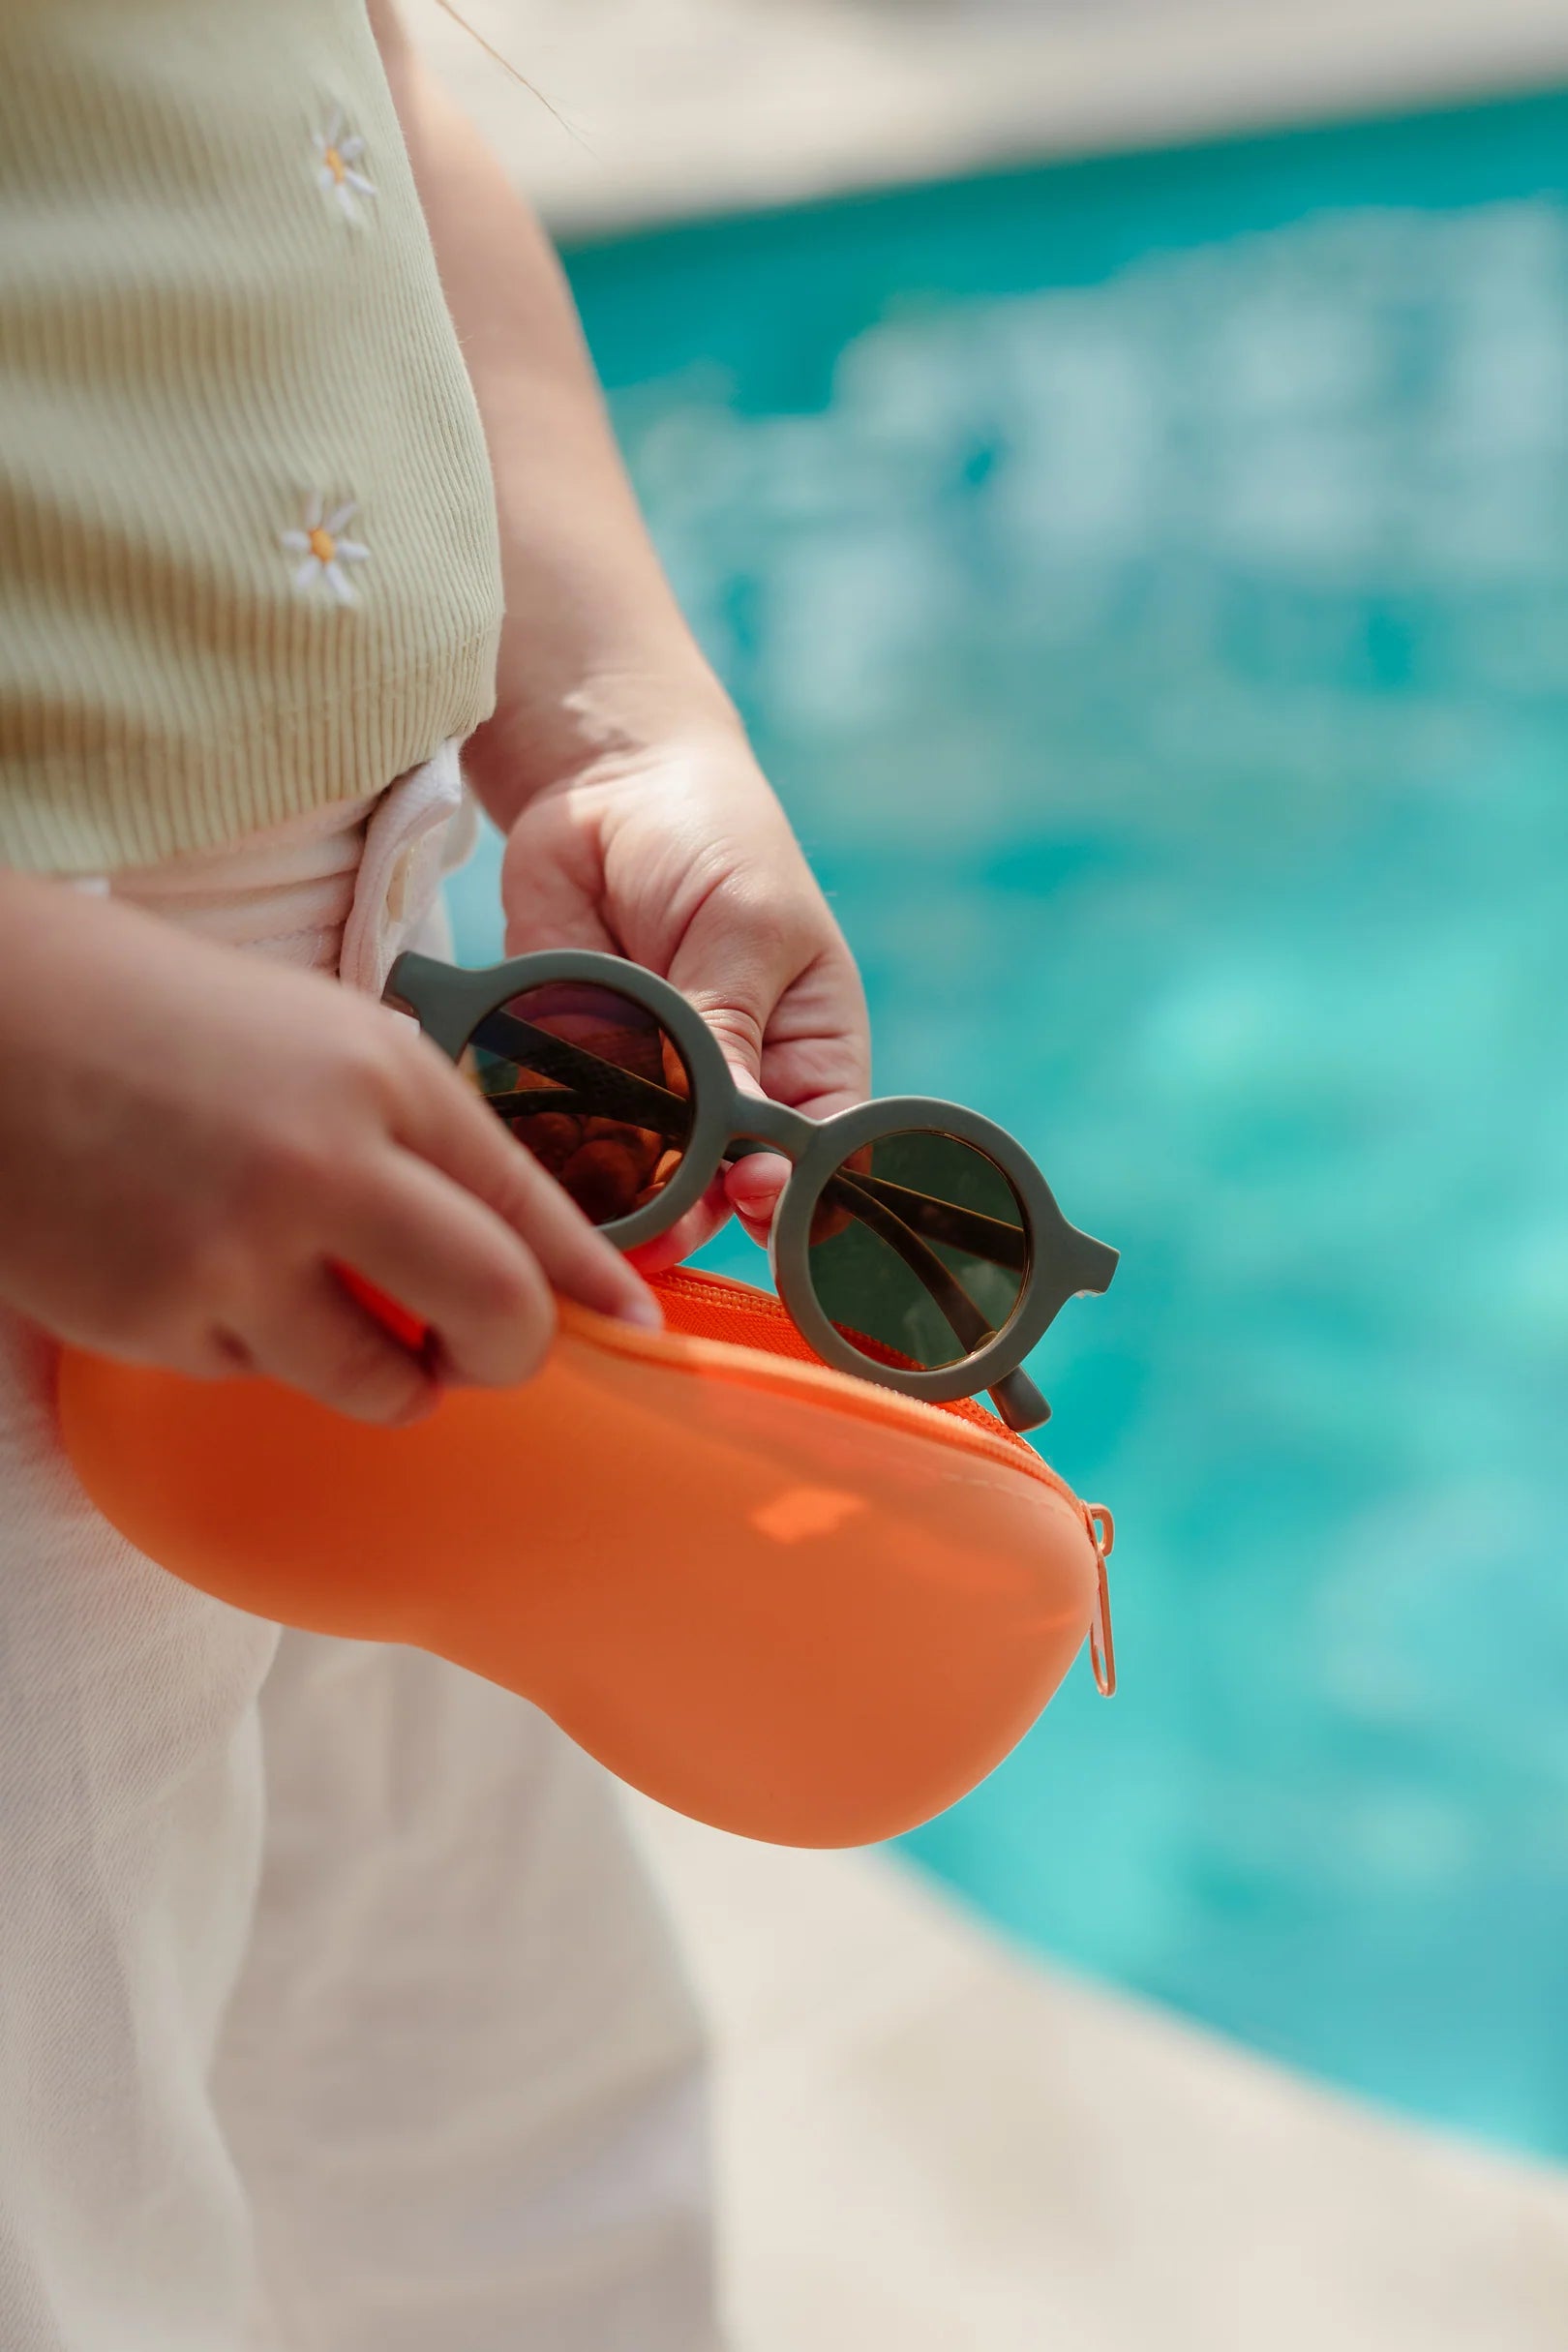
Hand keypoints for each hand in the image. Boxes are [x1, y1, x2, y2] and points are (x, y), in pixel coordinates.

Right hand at [0, 876, 657, 1423]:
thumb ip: (416, 1129)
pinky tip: (200, 1269)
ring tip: (340, 1319)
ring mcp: (241, 1256)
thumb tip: (509, 1242)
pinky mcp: (161, 1323)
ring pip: (383, 1384)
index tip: (633, 1327)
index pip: (533, 1204)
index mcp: (384, 1076)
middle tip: (484, 1357)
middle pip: (498, 1315)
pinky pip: (260, 1375)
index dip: (593, 1281)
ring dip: (387, 1376)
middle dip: (512, 1355)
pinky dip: (256, 1346)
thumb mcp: (318, 1032)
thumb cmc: (156, 1015)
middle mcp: (329, 1168)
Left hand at [497, 722, 870, 1267]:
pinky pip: (564, 1130)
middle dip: (696, 1210)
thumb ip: (732, 1025)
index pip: (820, 1152)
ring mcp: (650, 1089)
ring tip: (604, 1210)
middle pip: (724, 1186)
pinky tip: (543, 1163)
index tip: (759, 1193)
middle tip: (669, 1221)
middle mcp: (734, 1091)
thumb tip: (733, 1128)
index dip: (796, 1190)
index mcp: (807, 1058)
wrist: (604, 783)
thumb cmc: (713, 841)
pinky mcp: (571, 1072)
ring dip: (623, 1199)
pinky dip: (553, 1151)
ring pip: (642, 1176)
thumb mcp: (745, 923)